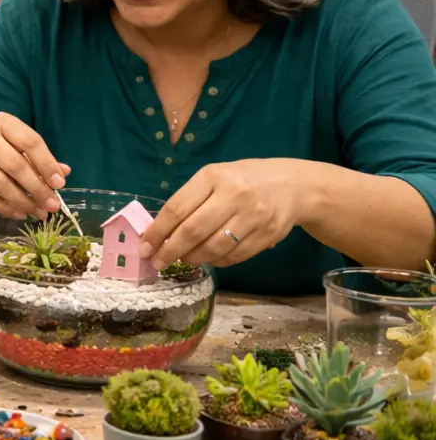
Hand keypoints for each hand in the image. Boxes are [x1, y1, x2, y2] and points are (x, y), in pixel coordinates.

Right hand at [0, 113, 68, 219]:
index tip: (60, 183)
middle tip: (52, 205)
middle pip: (15, 165)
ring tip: (39, 212)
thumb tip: (64, 173)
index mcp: (2, 122)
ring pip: (1, 184)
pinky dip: (6, 207)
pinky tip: (21, 213)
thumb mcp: (17, 146)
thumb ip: (39, 158)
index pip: (30, 142)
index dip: (47, 164)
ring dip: (24, 201)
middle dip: (37, 188)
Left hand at [142, 160, 301, 267]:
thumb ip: (189, 200)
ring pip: (214, 248)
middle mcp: (235, 195)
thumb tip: (159, 231)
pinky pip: (234, 256)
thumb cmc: (244, 180)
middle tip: (157, 262)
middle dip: (170, 251)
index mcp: (214, 177)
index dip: (157, 232)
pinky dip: (216, 261)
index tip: (144, 247)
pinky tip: (208, 258)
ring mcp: (254, 216)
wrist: (294, 185)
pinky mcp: (268, 235)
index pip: (177, 209)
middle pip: (193, 231)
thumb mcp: (215, 177)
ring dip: (193, 258)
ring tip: (183, 258)